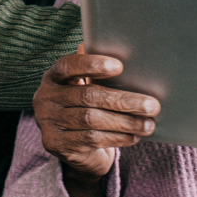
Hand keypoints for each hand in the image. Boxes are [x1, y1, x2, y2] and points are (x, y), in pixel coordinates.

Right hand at [33, 45, 158, 196]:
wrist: (70, 146)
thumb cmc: (84, 107)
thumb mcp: (85, 86)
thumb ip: (96, 71)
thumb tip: (125, 50)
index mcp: (52, 77)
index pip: (69, 66)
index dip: (93, 64)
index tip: (120, 66)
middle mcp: (45, 98)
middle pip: (88, 96)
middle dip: (123, 100)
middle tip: (152, 105)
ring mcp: (48, 122)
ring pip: (92, 120)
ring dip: (125, 123)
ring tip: (148, 124)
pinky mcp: (57, 144)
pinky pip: (91, 139)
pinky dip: (117, 138)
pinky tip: (134, 136)